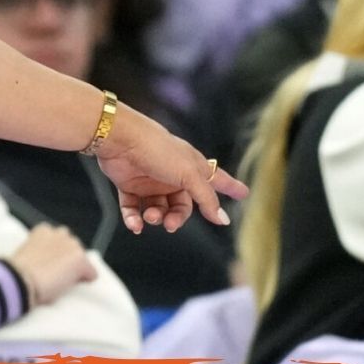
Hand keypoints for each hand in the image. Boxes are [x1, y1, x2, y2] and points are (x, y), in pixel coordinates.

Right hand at [7, 224, 96, 305]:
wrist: (19, 279)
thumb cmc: (16, 272)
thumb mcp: (26, 255)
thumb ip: (38, 252)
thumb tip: (42, 265)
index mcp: (43, 230)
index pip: (57, 237)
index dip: (54, 252)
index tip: (49, 262)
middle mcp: (59, 234)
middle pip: (72, 243)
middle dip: (67, 256)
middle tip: (59, 271)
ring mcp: (71, 247)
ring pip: (82, 257)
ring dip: (76, 265)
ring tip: (67, 279)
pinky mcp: (80, 261)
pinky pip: (91, 273)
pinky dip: (86, 279)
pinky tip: (75, 286)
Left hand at [92, 103, 247, 234]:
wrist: (119, 139)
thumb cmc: (158, 151)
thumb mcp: (189, 174)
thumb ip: (206, 198)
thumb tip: (222, 219)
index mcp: (191, 167)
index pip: (216, 179)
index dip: (230, 186)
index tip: (244, 193)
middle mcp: (172, 175)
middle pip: (182, 205)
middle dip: (177, 217)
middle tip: (170, 224)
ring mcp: (150, 180)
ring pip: (158, 209)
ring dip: (155, 217)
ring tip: (150, 216)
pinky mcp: (128, 185)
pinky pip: (133, 209)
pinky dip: (134, 219)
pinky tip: (135, 224)